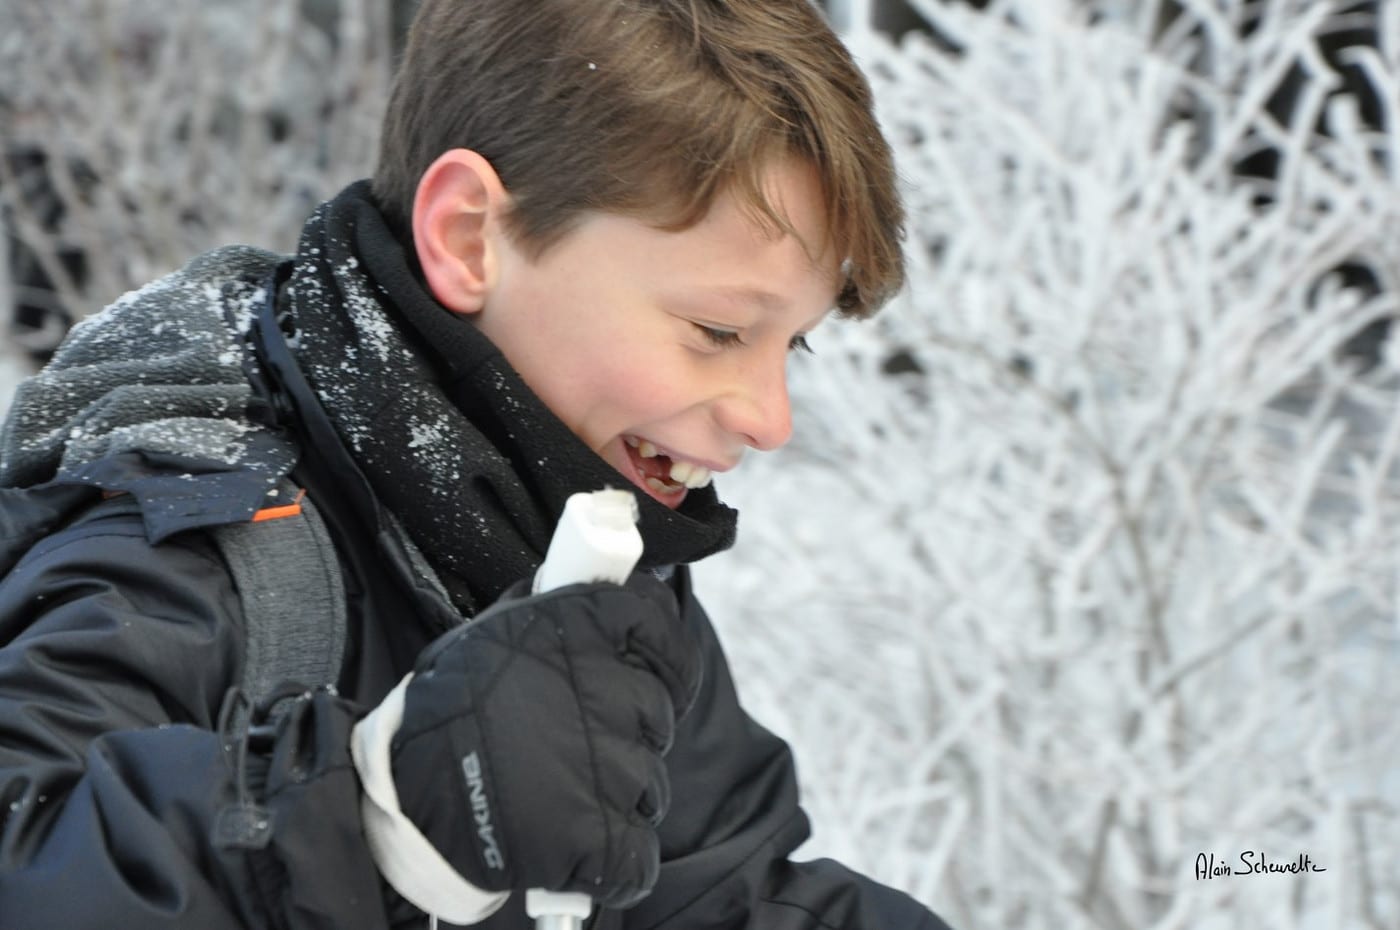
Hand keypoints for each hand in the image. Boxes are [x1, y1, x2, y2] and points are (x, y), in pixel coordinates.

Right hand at [387, 572, 700, 908]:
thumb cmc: (447, 711)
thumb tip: (599, 583)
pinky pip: (639, 847)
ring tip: (560, 786)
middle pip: (658, 707)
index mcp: (582, 629)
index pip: (658, 624)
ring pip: (651, 778)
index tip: (652, 664)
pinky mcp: (602, 834)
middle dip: (631, 725)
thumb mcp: (495, 633)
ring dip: (619, 787)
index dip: (662, 650)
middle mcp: (607, 690)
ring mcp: (610, 766)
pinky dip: (615, 850)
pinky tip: (575, 836)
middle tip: (584, 734)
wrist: (403, 798)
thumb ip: (558, 614)